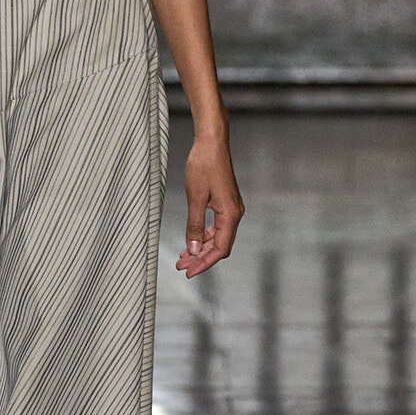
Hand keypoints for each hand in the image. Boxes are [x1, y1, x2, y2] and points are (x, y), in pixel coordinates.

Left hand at [177, 132, 243, 276]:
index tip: (189, 272)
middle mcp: (234, 214)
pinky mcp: (225, 203)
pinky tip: (192, 240)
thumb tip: (193, 250)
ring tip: (183, 256)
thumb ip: (195, 225)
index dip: (204, 262)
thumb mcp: (195, 197)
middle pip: (219, 245)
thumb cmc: (204, 165)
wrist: (211, 142)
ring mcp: (231, 208)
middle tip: (181, 266)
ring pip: (217, 237)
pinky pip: (216, 226)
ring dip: (201, 248)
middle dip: (200, 258)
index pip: (220, 248)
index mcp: (230, 214)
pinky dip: (204, 235)